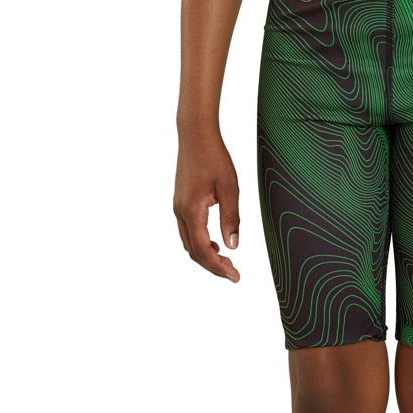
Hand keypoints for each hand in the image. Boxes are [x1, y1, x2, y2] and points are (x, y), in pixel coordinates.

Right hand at [174, 134, 241, 281]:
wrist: (195, 135)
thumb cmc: (214, 157)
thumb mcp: (229, 187)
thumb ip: (231, 218)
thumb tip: (233, 246)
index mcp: (191, 211)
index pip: (204, 250)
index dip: (219, 268)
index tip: (235, 277)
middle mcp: (180, 213)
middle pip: (193, 252)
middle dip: (213, 266)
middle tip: (234, 273)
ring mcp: (177, 208)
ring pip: (189, 243)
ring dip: (206, 255)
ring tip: (227, 260)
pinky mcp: (180, 202)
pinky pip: (188, 231)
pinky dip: (200, 243)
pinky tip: (215, 241)